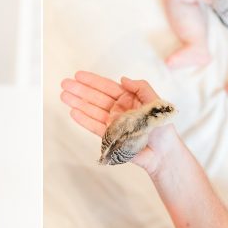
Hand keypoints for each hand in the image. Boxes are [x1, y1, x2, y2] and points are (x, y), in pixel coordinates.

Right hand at [60, 71, 175, 173]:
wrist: (163, 153)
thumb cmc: (163, 127)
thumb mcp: (156, 102)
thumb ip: (141, 88)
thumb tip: (123, 79)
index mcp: (128, 99)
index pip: (107, 87)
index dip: (92, 81)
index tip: (78, 75)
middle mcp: (118, 110)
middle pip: (96, 98)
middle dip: (80, 90)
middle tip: (64, 84)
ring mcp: (112, 123)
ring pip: (92, 111)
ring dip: (78, 103)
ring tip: (64, 96)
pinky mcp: (110, 137)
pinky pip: (94, 127)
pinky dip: (84, 120)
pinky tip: (73, 112)